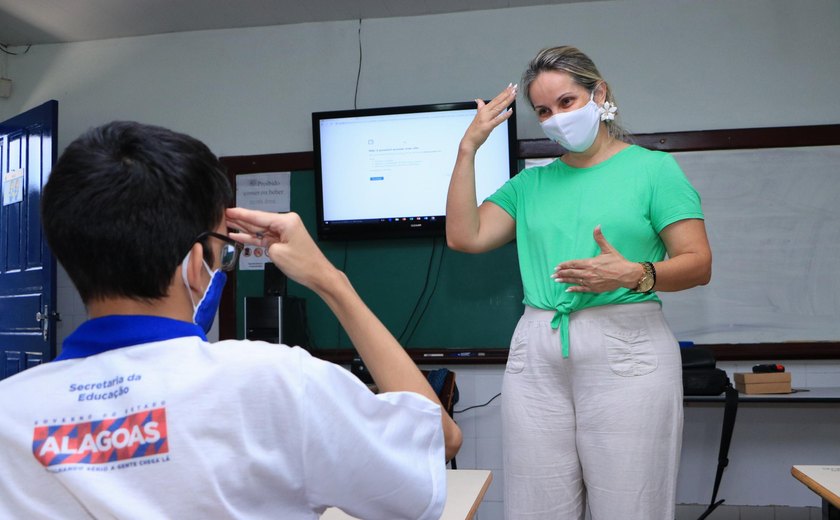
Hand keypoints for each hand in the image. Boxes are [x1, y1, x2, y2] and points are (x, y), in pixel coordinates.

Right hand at [225, 207, 339, 293]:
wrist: (318, 275)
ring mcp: (284, 232)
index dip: (241, 214)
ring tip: (227, 223)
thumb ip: (264, 242)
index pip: (258, 217)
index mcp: (286, 221)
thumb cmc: (303, 265)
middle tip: (223, 216)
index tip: (228, 210)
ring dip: (244, 228)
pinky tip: (238, 235)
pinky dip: (253, 237)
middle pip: (258, 220)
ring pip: (260, 228)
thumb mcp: (277, 253)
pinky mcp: (283, 240)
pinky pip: (265, 237)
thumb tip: (258, 238)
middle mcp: (286, 223)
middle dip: (240, 219)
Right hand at [460, 84, 516, 153]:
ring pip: (499, 108)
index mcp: (483, 110)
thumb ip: (479, 107)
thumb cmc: (474, 131)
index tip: (510, 86)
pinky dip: (505, 115)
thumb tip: (478, 100)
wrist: (469, 141)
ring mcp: (486, 119)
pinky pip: (498, 120)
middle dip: (507, 93)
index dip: (503, 92)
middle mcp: (485, 112)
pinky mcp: (488, 126)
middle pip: (498, 101)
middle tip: (514, 87)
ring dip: (507, 100)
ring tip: (514, 94)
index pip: (496, 99)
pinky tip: (511, 111)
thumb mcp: (477, 116)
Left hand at [551, 225, 640, 292]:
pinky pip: (582, 289)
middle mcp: (588, 273)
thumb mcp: (608, 249)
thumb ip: (600, 238)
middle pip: (571, 273)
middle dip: (561, 274)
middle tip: (553, 275)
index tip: (557, 266)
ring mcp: (591, 282)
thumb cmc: (618, 262)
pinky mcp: (595, 289)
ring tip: (556, 280)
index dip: (564, 265)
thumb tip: (597, 226)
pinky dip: (574, 289)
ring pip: (574, 281)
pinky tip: (568, 289)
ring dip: (565, 281)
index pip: (573, 264)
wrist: (627, 275)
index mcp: (590, 263)